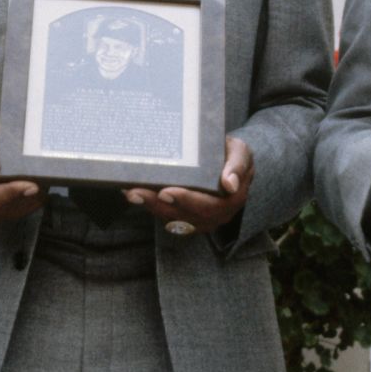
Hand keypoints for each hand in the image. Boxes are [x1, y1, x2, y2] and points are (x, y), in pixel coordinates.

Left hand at [124, 137, 252, 234]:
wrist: (228, 160)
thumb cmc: (232, 154)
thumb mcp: (240, 152)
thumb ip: (237, 165)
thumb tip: (230, 185)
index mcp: (232, 199)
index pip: (209, 205)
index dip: (186, 200)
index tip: (165, 192)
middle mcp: (218, 215)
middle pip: (185, 215)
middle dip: (158, 205)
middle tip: (136, 192)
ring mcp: (202, 219)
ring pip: (173, 218)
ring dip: (150, 207)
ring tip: (130, 192)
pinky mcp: (188, 218)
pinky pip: (167, 216)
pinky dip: (150, 206)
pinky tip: (133, 193)